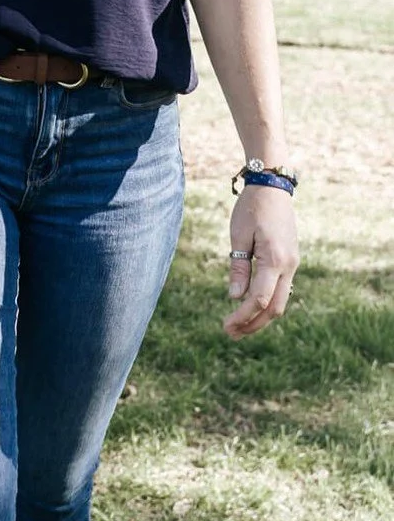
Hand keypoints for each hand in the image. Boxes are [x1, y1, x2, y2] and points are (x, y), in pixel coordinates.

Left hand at [224, 184, 297, 337]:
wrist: (273, 187)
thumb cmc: (252, 208)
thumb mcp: (239, 235)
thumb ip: (238, 266)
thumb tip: (235, 297)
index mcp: (275, 259)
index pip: (260, 298)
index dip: (243, 316)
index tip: (226, 326)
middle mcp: (289, 265)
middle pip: (275, 308)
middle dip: (253, 324)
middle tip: (230, 334)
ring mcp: (293, 264)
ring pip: (281, 301)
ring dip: (260, 317)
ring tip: (238, 327)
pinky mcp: (291, 261)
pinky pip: (282, 289)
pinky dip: (267, 303)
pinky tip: (250, 307)